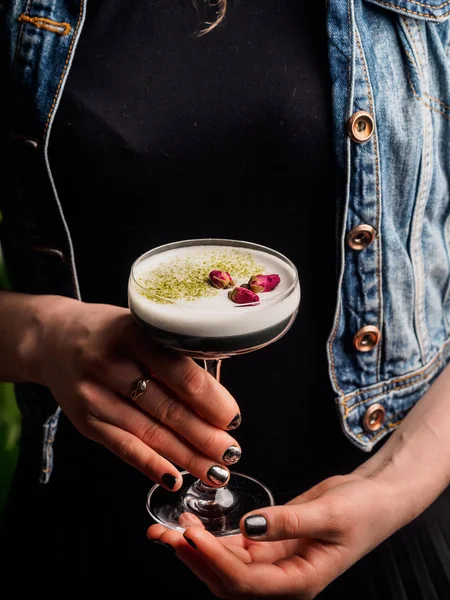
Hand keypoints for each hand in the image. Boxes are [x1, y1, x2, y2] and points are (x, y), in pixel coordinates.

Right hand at [28, 296, 241, 489]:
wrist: (52, 339)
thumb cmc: (110, 332)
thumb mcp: (142, 326)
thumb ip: (173, 354)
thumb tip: (215, 400)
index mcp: (135, 334)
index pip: (182, 375)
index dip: (212, 402)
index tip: (233, 418)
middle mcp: (111, 364)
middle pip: (168, 409)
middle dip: (205, 437)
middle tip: (232, 454)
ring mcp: (94, 395)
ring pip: (149, 433)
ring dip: (186, 457)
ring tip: (214, 472)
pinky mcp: (84, 420)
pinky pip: (122, 447)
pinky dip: (150, 465)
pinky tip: (174, 478)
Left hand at [147, 473, 411, 597]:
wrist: (375, 498)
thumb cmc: (363, 509)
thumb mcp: (330, 515)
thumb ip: (288, 522)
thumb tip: (247, 527)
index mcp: (301, 581)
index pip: (246, 581)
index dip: (215, 560)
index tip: (192, 535)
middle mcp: (283, 579)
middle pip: (228, 580)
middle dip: (195, 559)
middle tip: (165, 534)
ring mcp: (275, 563)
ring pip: (227, 566)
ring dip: (198, 550)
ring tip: (169, 530)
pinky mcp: (271, 544)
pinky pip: (236, 549)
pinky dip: (213, 540)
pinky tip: (195, 527)